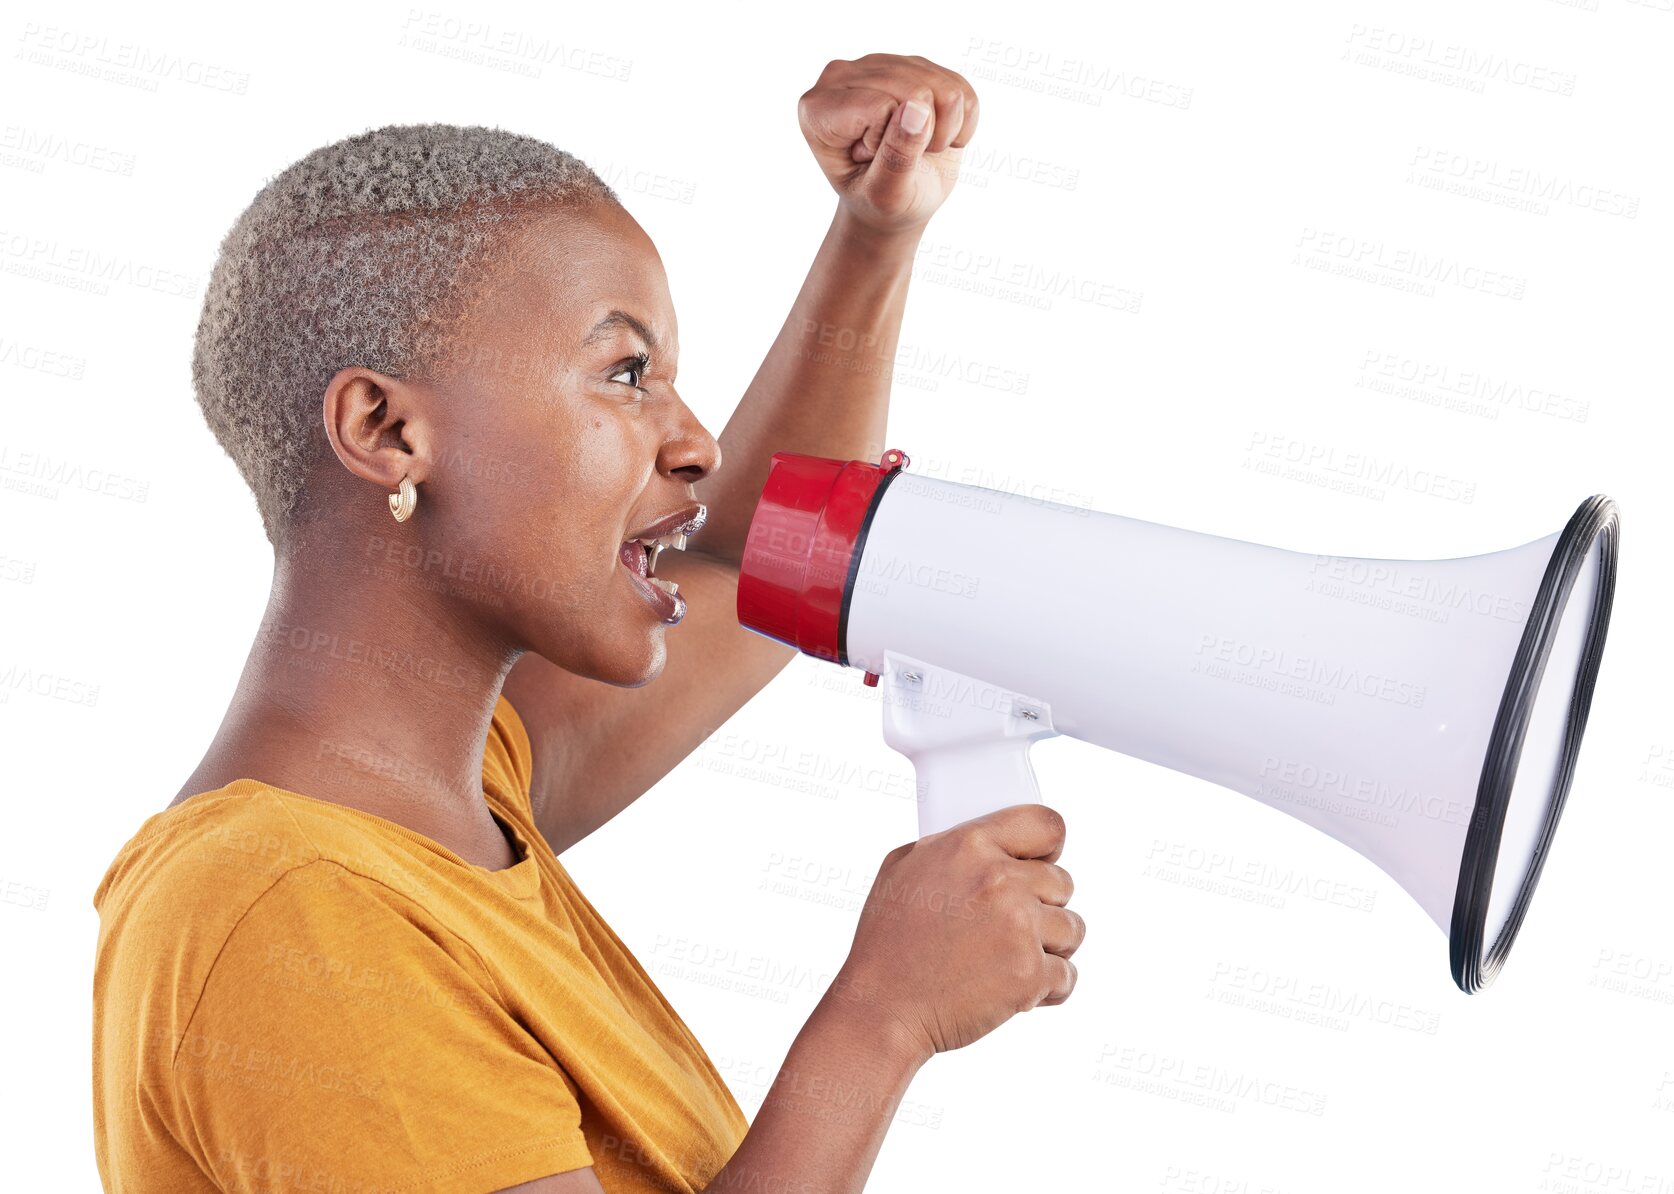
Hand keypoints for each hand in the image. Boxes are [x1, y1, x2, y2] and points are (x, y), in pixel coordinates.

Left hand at [797, 53, 979, 235]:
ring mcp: (884, 64)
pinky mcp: (919, 66)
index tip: (868, 161)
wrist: (897, 199)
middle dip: (921, 138)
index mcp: (818, 106)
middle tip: (899, 158)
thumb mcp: (884, 195)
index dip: (886, 144)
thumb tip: (918, 108)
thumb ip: (897, 156)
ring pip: (944, 89)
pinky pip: (962, 91)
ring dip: (943, 133)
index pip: (879, 107)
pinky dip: (960, 125)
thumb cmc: (879, 203)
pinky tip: (933, 137)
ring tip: (916, 148)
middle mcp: (844, 74)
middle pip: (915, 92)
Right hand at [830, 804, 1082, 1060]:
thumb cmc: (887, 942)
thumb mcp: (903, 867)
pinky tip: (1011, 987)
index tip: (1041, 865)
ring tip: (1009, 959)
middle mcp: (1000, 881)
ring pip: (1072, 928)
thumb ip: (952, 845)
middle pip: (1063, 882)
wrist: (881, 1009)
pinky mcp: (1030, 974)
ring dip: (1049, 946)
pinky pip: (1067, 974)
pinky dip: (1046, 987)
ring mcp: (1019, 927)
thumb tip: (992, 842)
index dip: (1048, 849)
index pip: (1047, 825)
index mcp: (970, 845)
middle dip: (1043, 906)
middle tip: (1009, 927)